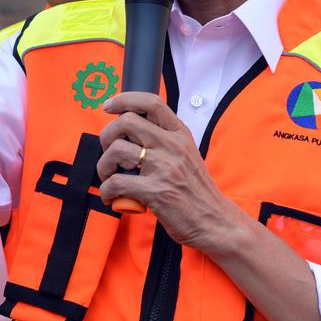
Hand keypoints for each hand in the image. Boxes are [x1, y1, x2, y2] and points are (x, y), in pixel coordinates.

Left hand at [97, 92, 243, 250]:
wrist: (215, 221)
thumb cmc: (196, 191)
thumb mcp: (186, 154)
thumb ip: (163, 141)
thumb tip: (129, 132)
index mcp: (180, 134)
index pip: (151, 102)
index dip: (124, 99)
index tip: (108, 106)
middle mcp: (172, 146)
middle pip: (126, 122)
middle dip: (107, 136)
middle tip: (109, 153)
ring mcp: (164, 168)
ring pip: (116, 150)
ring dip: (104, 165)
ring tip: (109, 177)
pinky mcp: (155, 191)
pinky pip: (116, 182)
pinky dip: (106, 190)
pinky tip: (111, 197)